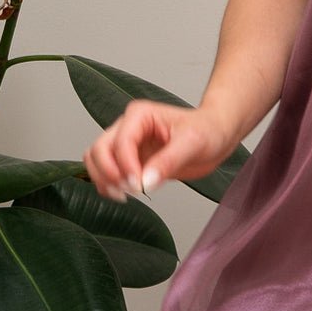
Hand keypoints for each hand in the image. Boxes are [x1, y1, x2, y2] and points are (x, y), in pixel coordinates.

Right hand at [83, 101, 235, 200]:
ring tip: (125, 195)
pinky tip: (126, 195)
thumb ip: (168, 162)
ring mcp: (126, 145)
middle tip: (131, 190)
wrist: (216, 136)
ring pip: (96, 160)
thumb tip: (145, 182)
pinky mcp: (130, 161)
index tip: (138, 184)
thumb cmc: (207, 131)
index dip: (125, 165)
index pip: (120, 141)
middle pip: (99, 149)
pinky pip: (106, 172)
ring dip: (103, 180)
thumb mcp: (192, 144)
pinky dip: (108, 185)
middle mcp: (128, 127)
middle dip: (109, 173)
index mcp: (140, 115)